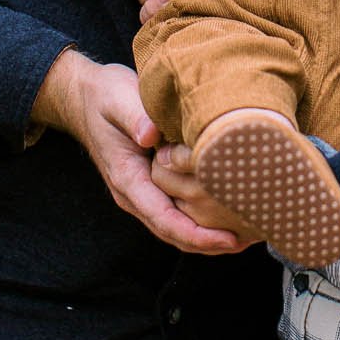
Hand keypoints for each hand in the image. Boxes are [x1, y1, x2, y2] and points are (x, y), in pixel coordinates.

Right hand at [29, 49, 243, 253]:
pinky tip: (229, 213)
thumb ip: (135, 117)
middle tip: (253, 239)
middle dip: (211, 243)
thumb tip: (151, 135)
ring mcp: (143, 192)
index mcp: (127, 178)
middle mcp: (134, 193)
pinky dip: (202, 220)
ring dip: (210, 237)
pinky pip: (177, 212)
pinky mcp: (152, 184)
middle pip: (174, 233)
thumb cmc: (105, 96)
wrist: (86, 96)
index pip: (164, 219)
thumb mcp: (119, 99)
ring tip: (249, 234)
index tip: (229, 239)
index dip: (197, 234)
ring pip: (177, 227)